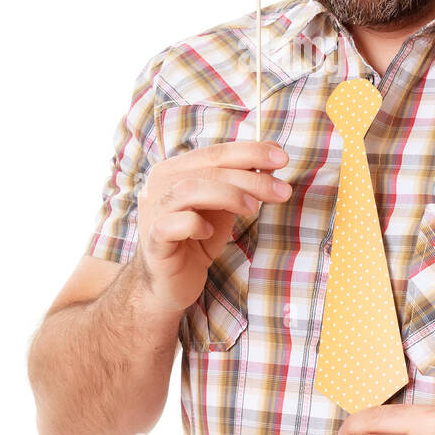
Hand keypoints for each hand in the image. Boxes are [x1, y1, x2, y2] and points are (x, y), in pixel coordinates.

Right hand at [132, 140, 290, 313]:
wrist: (169, 284)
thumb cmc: (197, 241)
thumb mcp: (225, 206)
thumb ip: (243, 179)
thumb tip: (273, 150)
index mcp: (176, 169)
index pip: (216, 152)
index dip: (250, 152)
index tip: (282, 158)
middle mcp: (160, 184)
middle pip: (208, 169)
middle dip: (250, 178)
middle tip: (282, 190)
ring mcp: (153, 211)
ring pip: (189, 190)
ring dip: (228, 195)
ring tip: (253, 209)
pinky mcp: (153, 240)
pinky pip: (172, 223)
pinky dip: (194, 224)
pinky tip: (209, 233)